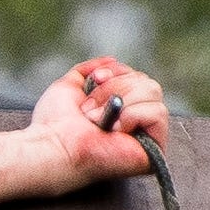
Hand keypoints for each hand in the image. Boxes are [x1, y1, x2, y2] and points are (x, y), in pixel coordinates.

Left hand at [28, 56, 169, 182]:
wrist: (52, 146)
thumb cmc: (54, 123)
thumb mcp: (70, 85)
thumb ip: (91, 70)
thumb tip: (113, 60)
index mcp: (120, 108)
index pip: (137, 76)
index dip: (117, 72)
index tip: (96, 79)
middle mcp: (137, 122)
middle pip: (146, 81)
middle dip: (115, 86)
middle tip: (89, 108)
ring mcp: (147, 136)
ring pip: (153, 92)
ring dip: (122, 99)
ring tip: (97, 119)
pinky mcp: (154, 150)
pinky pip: (158, 113)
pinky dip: (133, 115)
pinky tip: (114, 130)